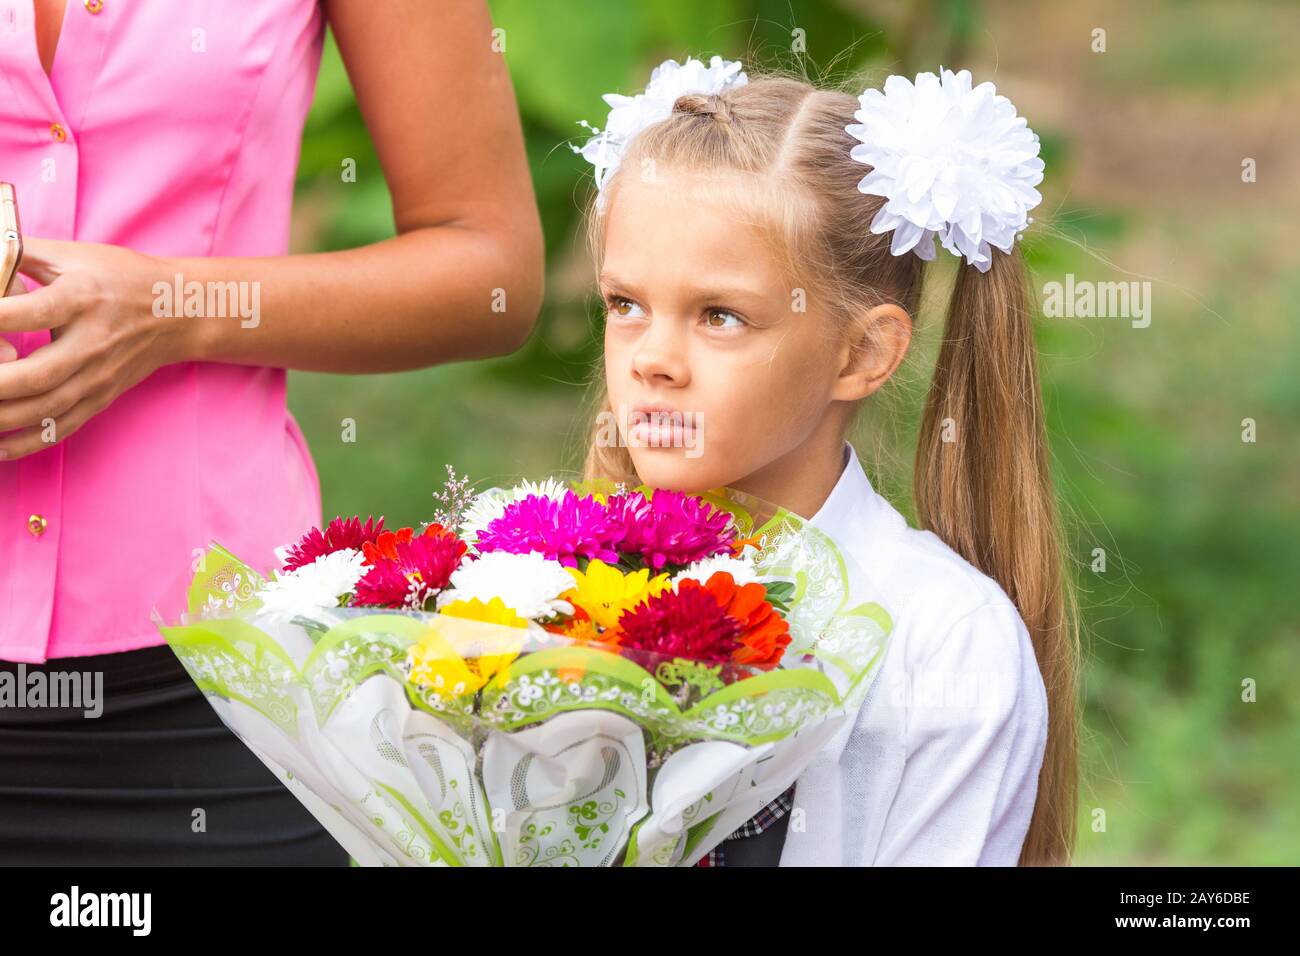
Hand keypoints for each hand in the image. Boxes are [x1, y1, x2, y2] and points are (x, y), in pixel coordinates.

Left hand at [0, 237, 183, 460]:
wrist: (178, 313)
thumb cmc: (120, 279)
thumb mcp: (73, 255)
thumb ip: (20, 252)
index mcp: (82, 299)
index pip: (33, 311)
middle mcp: (92, 342)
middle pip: (37, 374)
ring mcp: (98, 376)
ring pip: (46, 408)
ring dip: (2, 417)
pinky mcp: (101, 397)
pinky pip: (62, 427)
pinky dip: (27, 443)